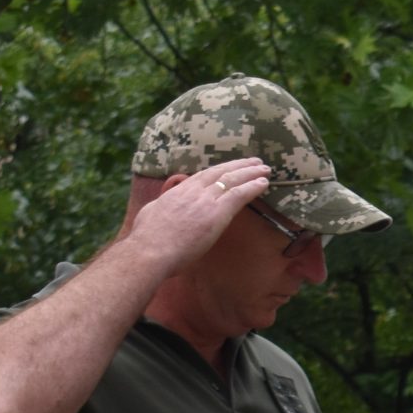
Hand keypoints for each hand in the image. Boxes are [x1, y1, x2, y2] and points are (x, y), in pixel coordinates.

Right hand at [128, 158, 275, 274]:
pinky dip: (253, 187)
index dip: (220, 170)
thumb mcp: (151, 213)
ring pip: (232, 180)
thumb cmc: (147, 240)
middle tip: (255, 161)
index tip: (231, 167)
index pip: (203, 176)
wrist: (150, 251)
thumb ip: (162, 205)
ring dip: (251, 173)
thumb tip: (163, 203)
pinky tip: (264, 183)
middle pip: (220, 172)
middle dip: (239, 165)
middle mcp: (193, 191)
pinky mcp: (216, 213)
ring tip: (265, 169)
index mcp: (178, 192)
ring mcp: (205, 201)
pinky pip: (238, 195)